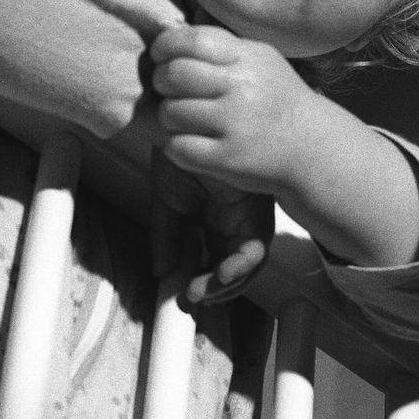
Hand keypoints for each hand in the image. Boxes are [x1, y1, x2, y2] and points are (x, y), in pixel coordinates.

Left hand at [149, 24, 314, 197]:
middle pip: (174, 74)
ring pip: (171, 112)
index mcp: (248, 58)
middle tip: (170, 90)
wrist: (313, 147)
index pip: (193, 40)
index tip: (162, 55)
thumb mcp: (260, 59)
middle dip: (161, 81)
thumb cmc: (276, 99)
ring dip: (169, 116)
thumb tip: (168, 38)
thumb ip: (221, 47)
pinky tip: (190, 142)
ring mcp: (235, 124)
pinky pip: (178, 147)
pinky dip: (176, 146)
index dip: (166, 45)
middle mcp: (242, 88)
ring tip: (184, 119)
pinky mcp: (227, 158)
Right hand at [150, 149, 273, 305]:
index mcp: (219, 218)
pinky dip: (240, 265)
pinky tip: (221, 271)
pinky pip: (257, 246)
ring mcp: (250, 213)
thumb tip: (162, 274)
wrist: (181, 121)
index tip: (186, 294)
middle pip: (238, 265)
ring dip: (230, 283)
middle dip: (219, 289)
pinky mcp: (257, 207)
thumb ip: (167, 238)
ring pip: (251, 262)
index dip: (205, 281)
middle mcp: (238, 219)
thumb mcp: (168, 202)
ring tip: (205, 290)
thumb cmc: (177, 151)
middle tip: (194, 297)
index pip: (218, 258)